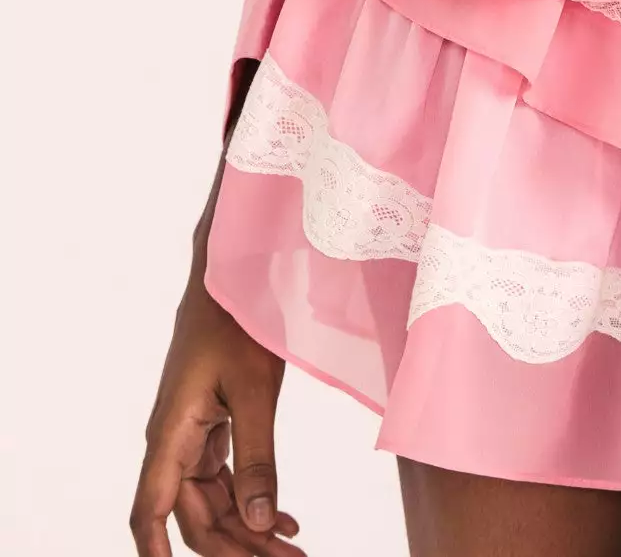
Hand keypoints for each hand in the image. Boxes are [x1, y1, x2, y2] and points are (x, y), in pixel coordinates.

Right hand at [131, 203, 303, 556]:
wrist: (238, 268)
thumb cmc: (240, 318)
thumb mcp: (255, 389)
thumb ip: (258, 458)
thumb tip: (261, 524)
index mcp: (172, 434)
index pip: (151, 511)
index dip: (158, 553)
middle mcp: (175, 440)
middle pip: (196, 515)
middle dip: (238, 548)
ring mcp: (193, 432)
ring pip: (213, 500)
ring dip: (250, 529)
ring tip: (294, 550)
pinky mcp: (213, 422)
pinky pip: (227, 477)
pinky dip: (254, 499)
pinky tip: (285, 521)